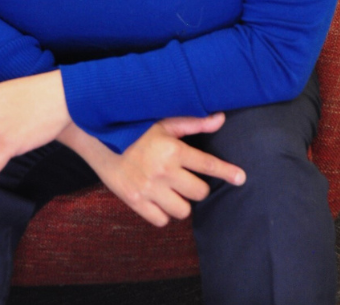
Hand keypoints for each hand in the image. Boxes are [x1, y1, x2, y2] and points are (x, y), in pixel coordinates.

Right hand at [91, 113, 245, 226]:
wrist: (98, 140)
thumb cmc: (134, 129)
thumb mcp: (163, 122)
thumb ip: (193, 123)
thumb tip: (220, 119)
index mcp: (172, 150)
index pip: (207, 164)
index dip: (226, 172)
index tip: (241, 178)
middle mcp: (163, 171)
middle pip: (198, 192)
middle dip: (197, 186)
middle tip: (186, 178)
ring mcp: (149, 189)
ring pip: (182, 210)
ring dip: (181, 202)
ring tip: (171, 190)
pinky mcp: (135, 202)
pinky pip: (161, 220)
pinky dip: (163, 213)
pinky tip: (158, 199)